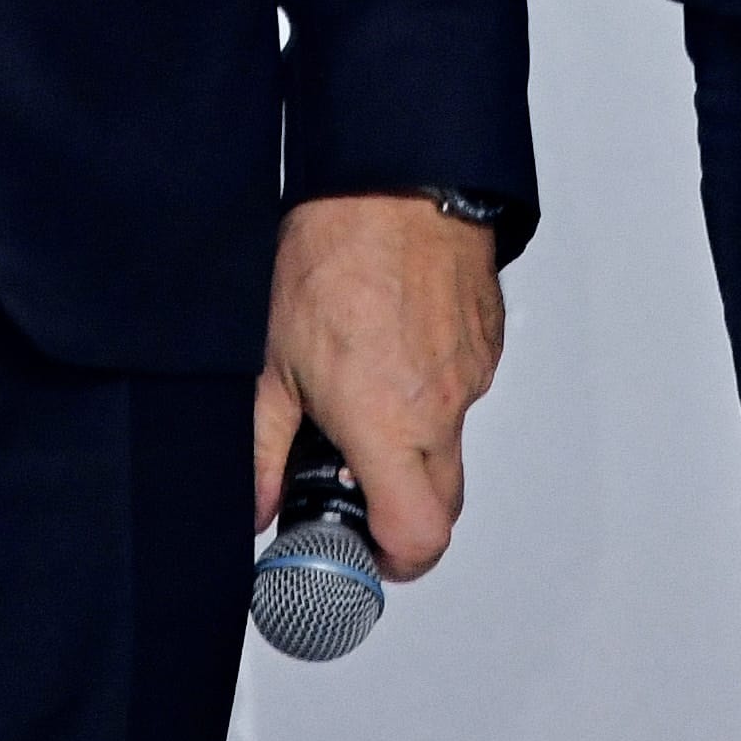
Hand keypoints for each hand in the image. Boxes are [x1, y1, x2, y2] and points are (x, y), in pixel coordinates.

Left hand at [252, 194, 505, 575]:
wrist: (393, 180)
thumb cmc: (334, 255)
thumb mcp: (270, 363)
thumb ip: (262, 449)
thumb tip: (255, 506)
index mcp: (387, 425)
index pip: (419, 537)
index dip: (393, 560)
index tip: (361, 549)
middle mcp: (440, 408)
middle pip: (441, 505)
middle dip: (401, 510)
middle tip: (353, 483)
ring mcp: (470, 374)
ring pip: (450, 441)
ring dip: (411, 439)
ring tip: (362, 386)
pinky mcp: (485, 341)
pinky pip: (461, 389)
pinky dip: (428, 388)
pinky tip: (388, 346)